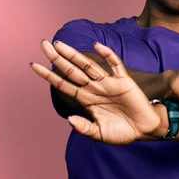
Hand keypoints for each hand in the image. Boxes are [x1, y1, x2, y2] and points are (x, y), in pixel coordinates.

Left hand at [30, 40, 162, 144]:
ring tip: (59, 44)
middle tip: (42, 44)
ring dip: (74, 54)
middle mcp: (94, 88)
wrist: (144, 130)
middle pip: (72, 70)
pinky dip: (107, 55)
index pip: (64, 84)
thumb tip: (70, 119)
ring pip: (88, 65)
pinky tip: (96, 46)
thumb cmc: (122, 132)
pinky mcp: (124, 81)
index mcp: (86, 100)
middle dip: (57, 58)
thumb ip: (85, 128)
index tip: (33, 65)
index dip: (49, 75)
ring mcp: (108, 83)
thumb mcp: (100, 134)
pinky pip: (115, 65)